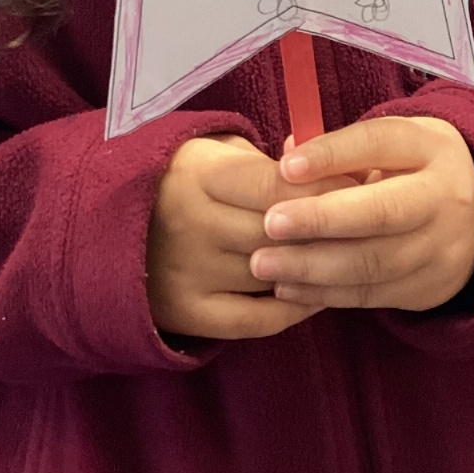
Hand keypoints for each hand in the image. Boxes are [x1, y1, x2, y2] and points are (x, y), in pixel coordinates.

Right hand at [146, 134, 357, 340]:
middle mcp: (192, 223)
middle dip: (331, 231)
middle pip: (281, 232)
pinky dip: (293, 309)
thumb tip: (334, 165)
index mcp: (201, 174)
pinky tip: (317, 293)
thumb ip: (269, 160)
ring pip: (274, 275)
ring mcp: (189, 272)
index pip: (277, 184)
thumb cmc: (182, 177)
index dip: (326, 189)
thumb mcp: (216, 151)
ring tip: (353, 259)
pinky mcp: (186, 313)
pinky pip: (255, 320)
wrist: (102, 220)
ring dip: (319, 270)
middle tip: (371, 228)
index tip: (364, 189)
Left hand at [249, 117, 473, 311]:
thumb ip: (342, 149)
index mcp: (431, 147)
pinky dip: (326, 293)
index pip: (381, 142)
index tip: (285, 168)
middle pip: (383, 211)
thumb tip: (287, 153)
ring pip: (374, 262)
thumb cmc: (413, 170)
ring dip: (313, 266)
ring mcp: (441, 247)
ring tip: (263, 263)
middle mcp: (444, 196)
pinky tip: (287, 287)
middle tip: (269, 224)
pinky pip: (373, 294)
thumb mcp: (393, 145)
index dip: (332, 154)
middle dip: (321, 219)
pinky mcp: (430, 288)